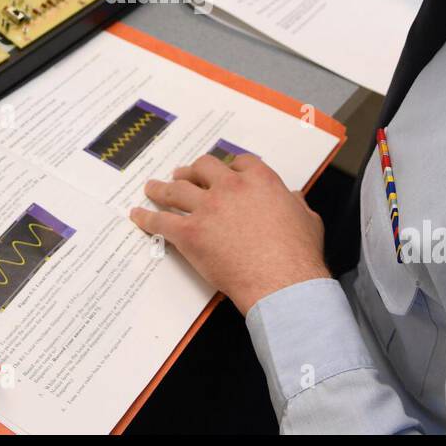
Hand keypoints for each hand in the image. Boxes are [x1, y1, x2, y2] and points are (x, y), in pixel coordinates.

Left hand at [131, 154, 329, 314]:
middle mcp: (230, 187)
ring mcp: (207, 209)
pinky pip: (161, 221)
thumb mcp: (307, 219)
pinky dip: (146, 218)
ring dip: (161, 188)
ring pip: (176, 190)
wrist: (282, 282)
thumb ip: (295, 203)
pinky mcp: (190, 233)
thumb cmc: (298, 255)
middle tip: (183, 175)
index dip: (227, 166)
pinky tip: (138, 215)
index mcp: (259, 180)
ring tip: (152, 188)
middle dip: (191, 171)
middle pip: (202, 168)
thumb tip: (294, 197)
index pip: (237, 162)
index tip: (222, 172)